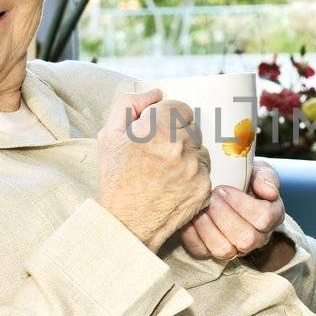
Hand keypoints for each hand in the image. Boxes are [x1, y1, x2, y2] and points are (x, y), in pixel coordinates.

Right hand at [95, 88, 211, 250]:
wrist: (125, 223)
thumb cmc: (116, 178)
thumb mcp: (110, 135)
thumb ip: (130, 105)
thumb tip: (156, 93)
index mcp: (157, 128)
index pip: (180, 107)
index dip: (168, 118)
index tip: (158, 131)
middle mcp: (180, 145)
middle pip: (192, 128)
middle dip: (177, 136)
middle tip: (159, 154)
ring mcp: (195, 168)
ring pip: (200, 150)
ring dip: (188, 156)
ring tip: (166, 172)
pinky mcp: (204, 188)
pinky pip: (204, 172)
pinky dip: (193, 176)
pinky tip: (174, 185)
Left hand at [179, 160, 286, 264]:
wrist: (226, 183)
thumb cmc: (246, 179)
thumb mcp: (260, 171)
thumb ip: (266, 178)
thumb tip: (270, 193)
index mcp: (273, 217)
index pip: (264, 218)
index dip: (243, 204)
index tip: (224, 189)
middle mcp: (257, 237)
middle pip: (246, 238)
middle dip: (224, 215)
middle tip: (211, 196)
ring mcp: (235, 248)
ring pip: (224, 249)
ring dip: (208, 226)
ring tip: (201, 206)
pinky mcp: (212, 252)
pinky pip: (201, 251)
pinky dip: (192, 234)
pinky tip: (191, 216)